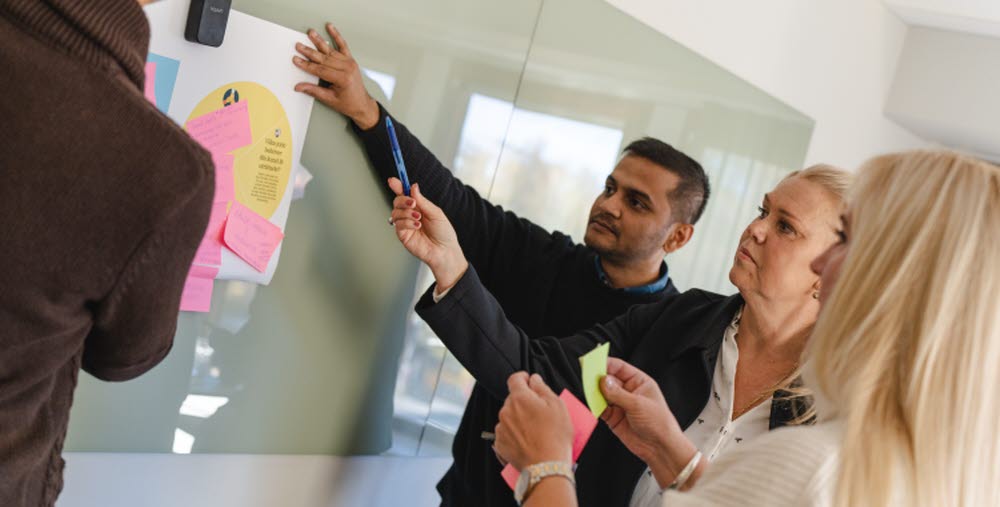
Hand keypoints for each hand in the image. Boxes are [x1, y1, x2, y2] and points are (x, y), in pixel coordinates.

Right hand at [292, 23, 379, 128]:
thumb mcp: (329, 99)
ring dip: (319, 41)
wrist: (362, 104)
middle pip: (324, 58)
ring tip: (310, 33)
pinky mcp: (351, 60)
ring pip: (331, 51)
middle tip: (299, 46)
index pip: (320, 70)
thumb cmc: (348, 103)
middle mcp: (347, 68)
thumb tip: (299, 86)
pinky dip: (336, 35)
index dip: (306, 65)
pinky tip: (330, 27)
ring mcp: (350, 63)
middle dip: (309, 52)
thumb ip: (314, 91)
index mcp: (343, 79)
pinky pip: (343, 45)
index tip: (296, 60)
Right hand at [388, 178, 466, 290]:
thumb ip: (423, 201)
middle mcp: (410, 214)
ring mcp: (405, 225)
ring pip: (395, 212)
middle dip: (403, 199)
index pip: (405, 194)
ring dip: (406, 212)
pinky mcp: (402, 235)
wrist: (445, 251)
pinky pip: (398, 224)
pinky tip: (417, 226)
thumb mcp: (435, 213)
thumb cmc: (444, 233)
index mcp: (419, 207)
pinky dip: (407, 222)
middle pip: (397, 201)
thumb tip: (413, 186)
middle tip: (413, 203)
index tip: (393, 180)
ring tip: (419, 218)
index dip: (398, 186)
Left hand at [494, 373, 572, 469]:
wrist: (546, 466)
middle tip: (540, 412)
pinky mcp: (500, 444)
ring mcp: (501, 428)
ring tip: (535, 430)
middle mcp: (506, 411)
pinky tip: (528, 440)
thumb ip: (542, 387)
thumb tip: (534, 379)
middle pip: (513, 399)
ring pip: (509, 416)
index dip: (523, 377)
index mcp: (519, 398)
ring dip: (519, 418)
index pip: (515, 379)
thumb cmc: (554, 437)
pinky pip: (506, 433)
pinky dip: (514, 434)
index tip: (529, 381)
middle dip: (524, 402)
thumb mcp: (557, 405)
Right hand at [600, 357, 697, 487]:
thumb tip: (603, 381)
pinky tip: (592, 404)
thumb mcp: (638, 404)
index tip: (593, 362)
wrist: (660, 447)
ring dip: (594, 392)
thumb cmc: (659, 423)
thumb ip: (618, 393)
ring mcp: (620, 404)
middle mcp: (628, 391)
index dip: (606, 363)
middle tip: (587, 376)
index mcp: (639, 382)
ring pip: (602, 393)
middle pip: (608, 379)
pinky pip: (600, 408)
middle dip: (597, 378)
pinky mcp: (613, 417)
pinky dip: (595, 406)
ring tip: (588, 391)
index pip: (619, 367)